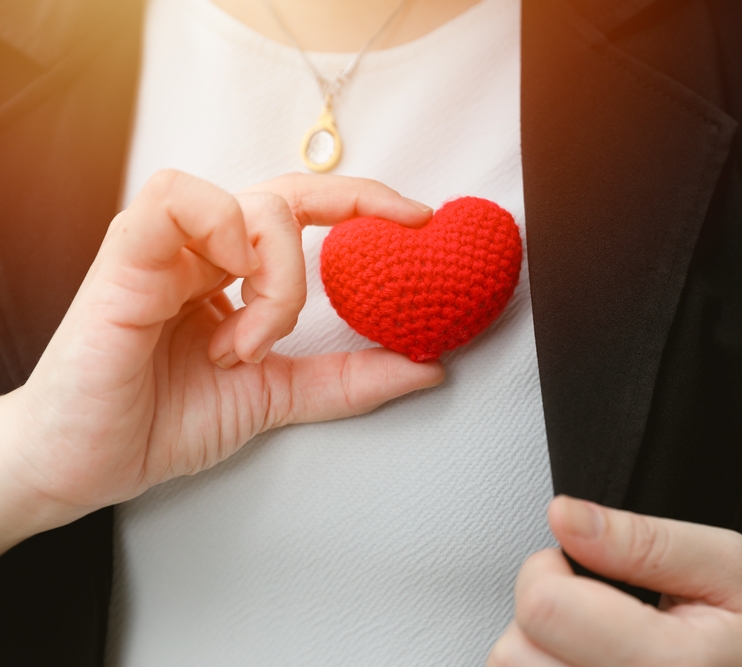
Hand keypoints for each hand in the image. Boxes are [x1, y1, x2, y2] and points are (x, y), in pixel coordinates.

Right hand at [0, 170, 443, 550]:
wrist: (84, 465)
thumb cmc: (160, 421)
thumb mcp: (278, 396)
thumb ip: (349, 380)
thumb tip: (429, 369)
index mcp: (230, 271)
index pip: (304, 209)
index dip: (364, 202)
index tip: (419, 219)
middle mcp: (201, 249)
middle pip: (291, 194)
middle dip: (353, 212)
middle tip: (386, 251)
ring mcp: (164, 247)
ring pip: (252, 202)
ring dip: (278, 273)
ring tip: (252, 341)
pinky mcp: (125, 256)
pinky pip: (177, 199)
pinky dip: (222, 242)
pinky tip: (221, 306)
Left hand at [488, 496, 741, 666]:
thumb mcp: (726, 563)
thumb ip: (642, 539)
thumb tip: (565, 515)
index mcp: (674, 665)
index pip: (544, 606)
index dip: (549, 566)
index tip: (580, 562)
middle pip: (514, 650)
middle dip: (542, 609)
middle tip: (592, 605)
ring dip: (539, 646)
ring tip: (594, 637)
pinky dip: (548, 664)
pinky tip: (585, 659)